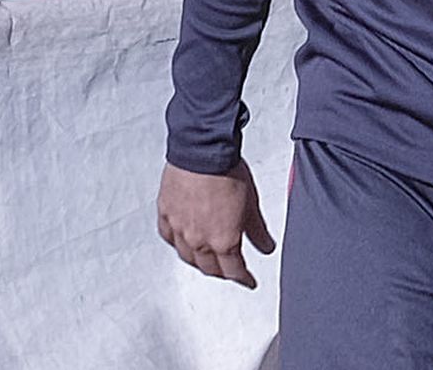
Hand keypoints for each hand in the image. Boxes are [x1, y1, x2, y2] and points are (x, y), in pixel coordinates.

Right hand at [156, 161, 274, 288]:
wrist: (202, 150)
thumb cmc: (227, 171)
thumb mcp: (251, 203)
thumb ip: (258, 230)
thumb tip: (267, 247)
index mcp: (222, 240)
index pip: (233, 270)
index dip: (243, 278)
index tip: (248, 281)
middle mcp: (198, 241)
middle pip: (209, 268)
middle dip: (222, 272)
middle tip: (230, 270)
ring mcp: (179, 229)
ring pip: (188, 257)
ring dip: (200, 261)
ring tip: (208, 259)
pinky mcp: (165, 215)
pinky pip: (169, 238)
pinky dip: (178, 243)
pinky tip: (183, 241)